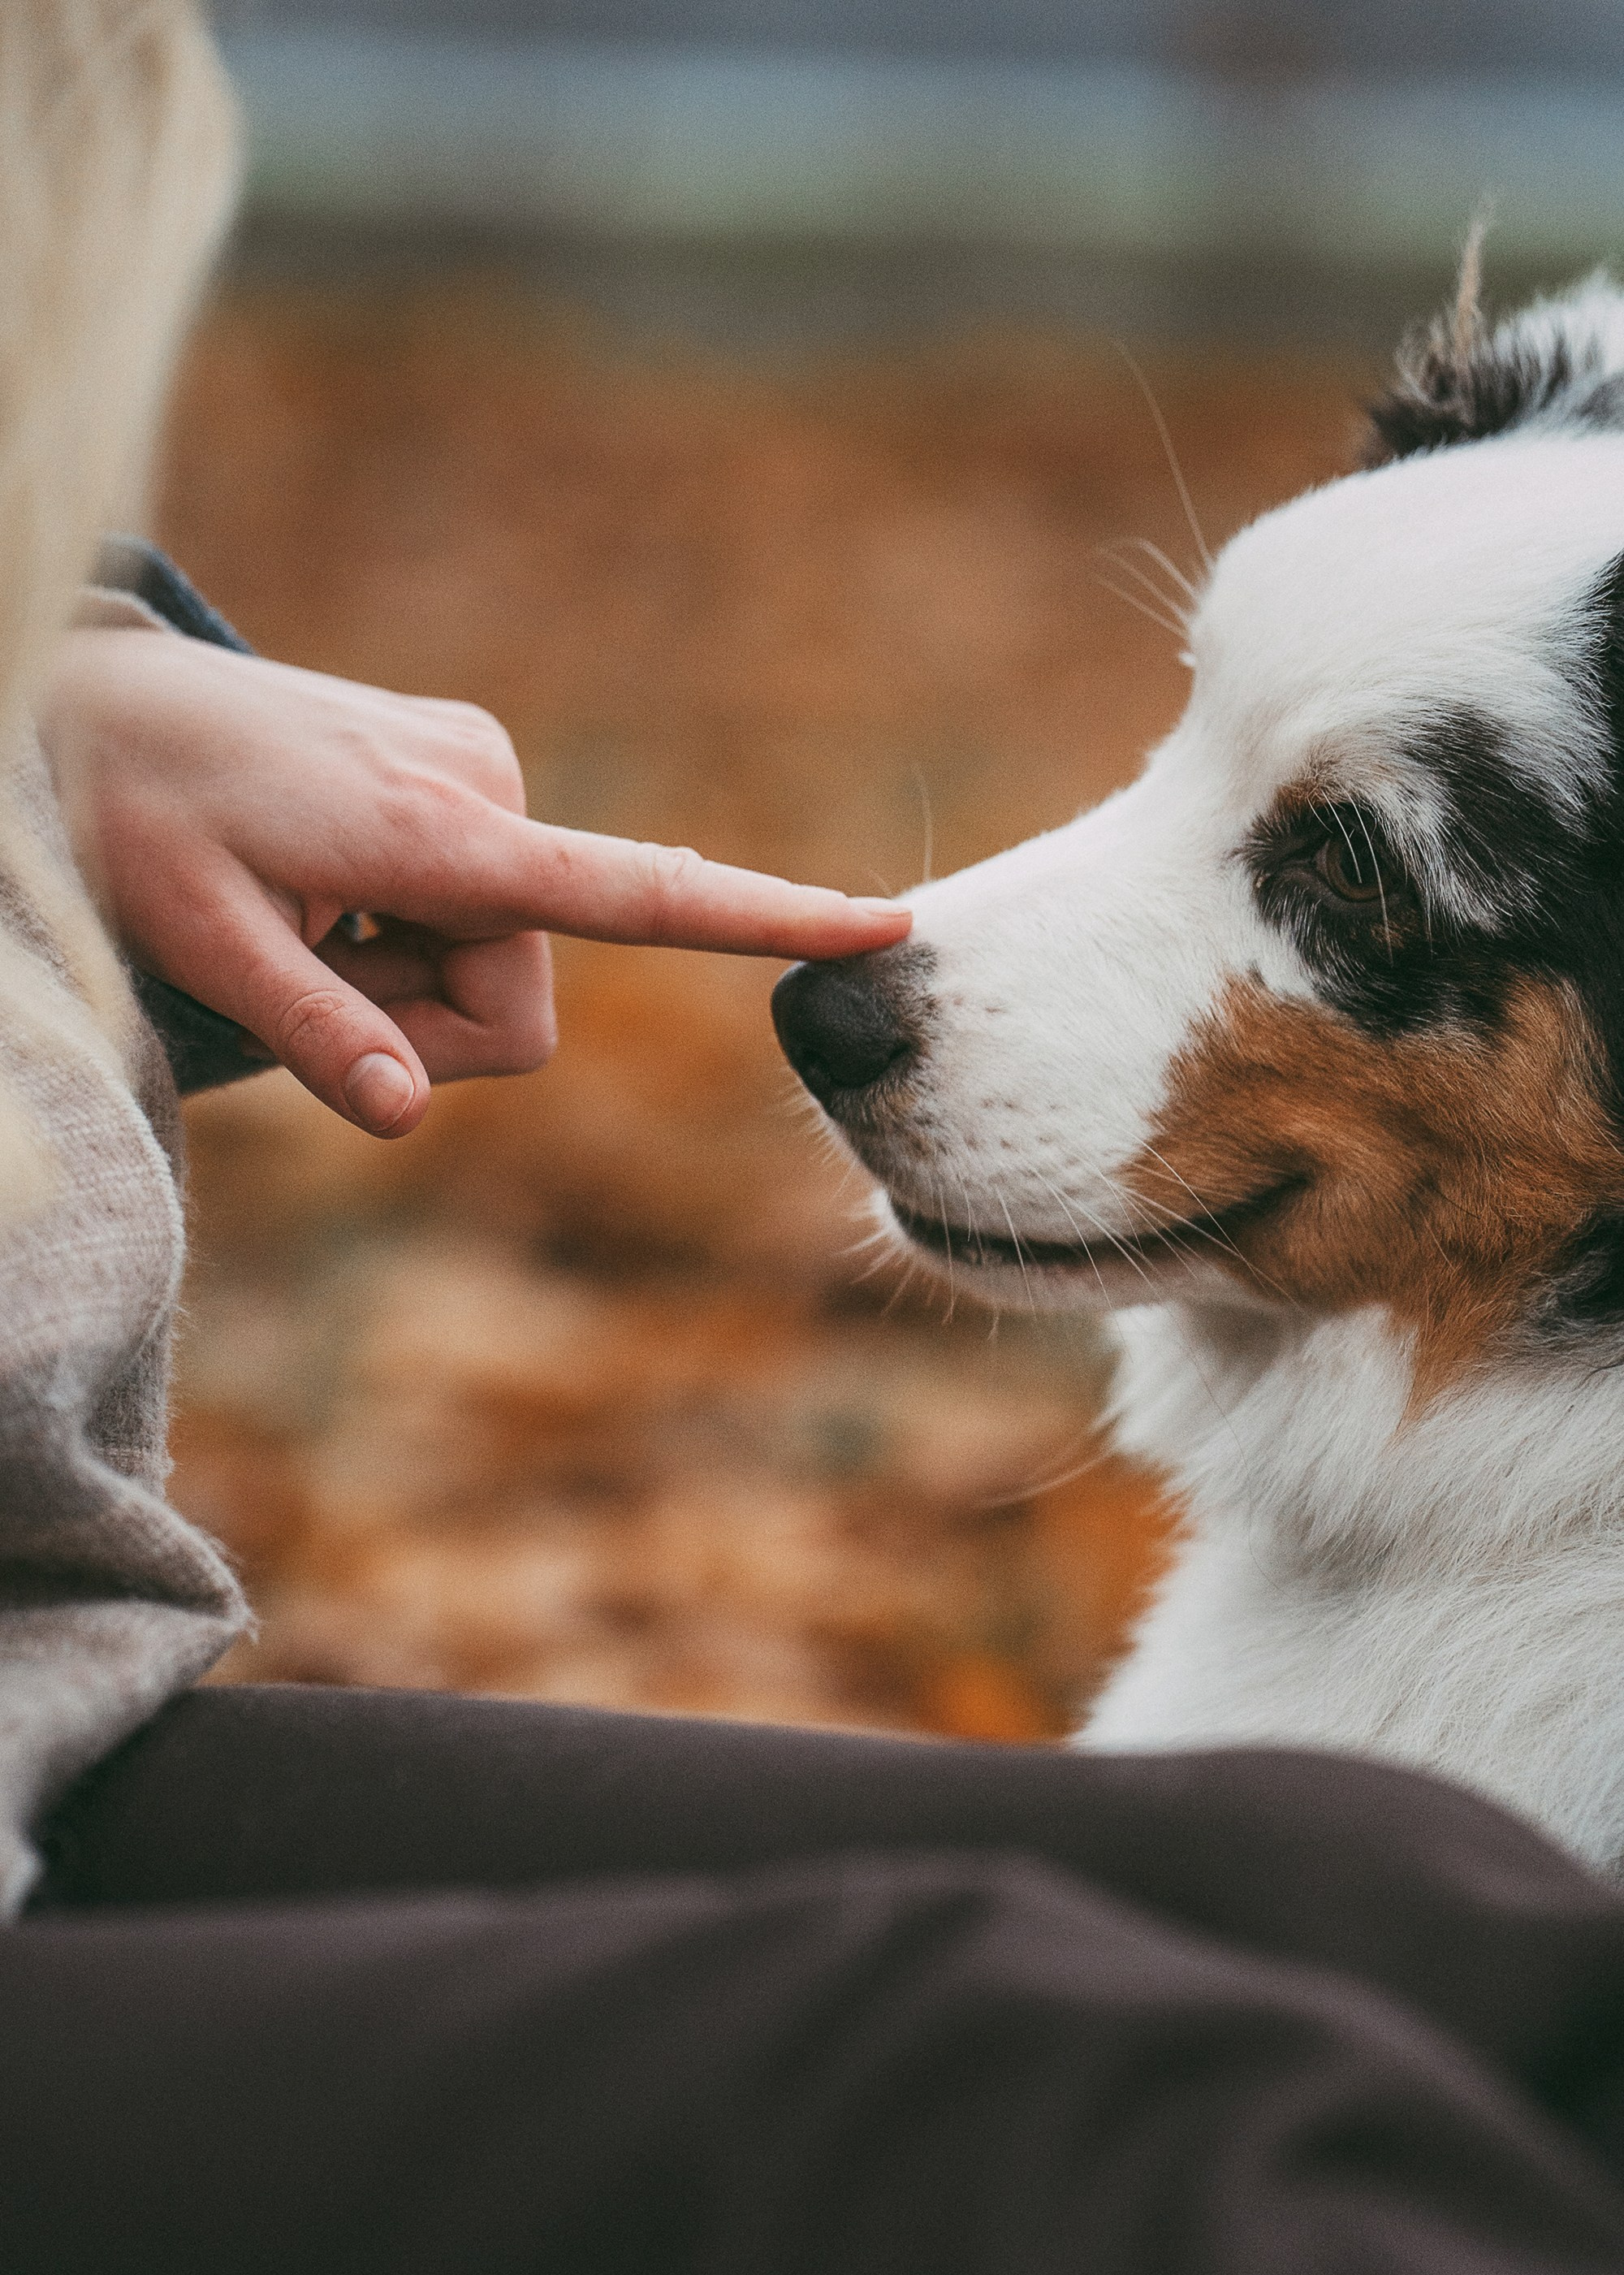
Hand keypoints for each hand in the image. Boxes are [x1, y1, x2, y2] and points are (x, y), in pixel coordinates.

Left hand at [41, 625, 909, 1135]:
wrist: (98, 697)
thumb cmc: (135, 815)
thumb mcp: (199, 942)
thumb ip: (314, 1037)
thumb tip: (408, 1117)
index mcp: (443, 830)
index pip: (636, 893)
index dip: (764, 920)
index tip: (883, 923)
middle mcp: (489, 787)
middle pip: (519, 1004)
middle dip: (418, 1025)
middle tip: (300, 972)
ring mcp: (482, 772)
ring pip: (501, 963)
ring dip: (402, 976)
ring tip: (300, 911)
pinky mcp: (466, 774)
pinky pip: (482, 907)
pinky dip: (405, 926)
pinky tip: (324, 878)